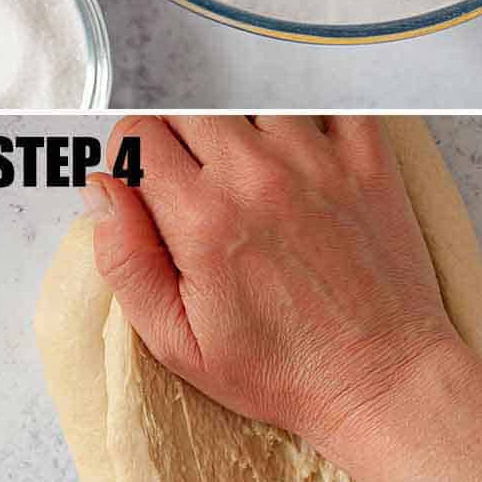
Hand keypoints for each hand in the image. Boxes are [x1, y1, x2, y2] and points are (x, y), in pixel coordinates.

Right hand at [83, 116, 465, 452]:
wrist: (381, 382)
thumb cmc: (282, 370)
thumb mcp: (177, 341)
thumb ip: (124, 260)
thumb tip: (100, 190)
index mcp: (202, 219)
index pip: (136, 134)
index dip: (131, 159)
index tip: (148, 190)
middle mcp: (256, 176)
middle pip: (186, 107)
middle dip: (176, 140)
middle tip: (194, 187)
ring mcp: (317, 160)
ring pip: (248, 100)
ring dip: (239, 129)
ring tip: (250, 177)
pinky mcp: (367, 160)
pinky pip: (327, 102)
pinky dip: (309, 117)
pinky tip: (302, 156)